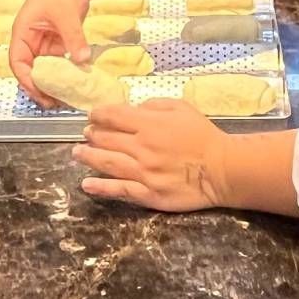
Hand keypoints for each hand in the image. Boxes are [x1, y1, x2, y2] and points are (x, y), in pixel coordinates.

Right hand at [9, 0, 92, 101]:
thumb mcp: (67, 15)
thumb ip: (74, 38)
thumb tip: (82, 60)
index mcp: (22, 30)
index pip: (17, 61)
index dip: (26, 79)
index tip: (39, 92)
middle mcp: (30, 38)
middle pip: (29, 69)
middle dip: (39, 87)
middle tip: (53, 103)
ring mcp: (43, 41)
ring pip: (44, 69)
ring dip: (52, 83)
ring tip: (63, 98)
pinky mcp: (56, 42)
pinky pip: (57, 63)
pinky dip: (64, 74)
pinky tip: (73, 83)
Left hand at [73, 98, 228, 211]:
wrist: (221, 169)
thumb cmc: (203, 135)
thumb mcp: (182, 107)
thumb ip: (154, 104)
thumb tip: (133, 108)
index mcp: (149, 124)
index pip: (114, 116)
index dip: (99, 114)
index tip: (92, 114)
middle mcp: (141, 147)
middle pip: (107, 139)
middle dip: (92, 134)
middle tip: (85, 133)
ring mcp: (143, 172)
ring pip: (107, 163)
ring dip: (88, 157)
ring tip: (77, 153)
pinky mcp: (147, 194)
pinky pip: (119, 190)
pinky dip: (100, 187)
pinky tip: (87, 184)